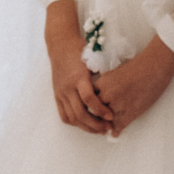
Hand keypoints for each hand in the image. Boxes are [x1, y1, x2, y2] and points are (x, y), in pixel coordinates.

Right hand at [44, 3, 111, 134]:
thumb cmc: (80, 50)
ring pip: (72, 117)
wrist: (60, 45)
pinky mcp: (57, 95)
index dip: (101, 110)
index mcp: (78, 78)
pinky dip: (74, 122)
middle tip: (107, 128)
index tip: (111, 116)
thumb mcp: (93, 60)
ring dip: (85, 127)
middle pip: (80, 113)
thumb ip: (102, 77)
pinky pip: (64, 115)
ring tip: (98, 129)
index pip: (89, 99)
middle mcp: (68, 87)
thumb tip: (116, 91)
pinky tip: (84, 124)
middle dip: (95, 124)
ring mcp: (61, 93)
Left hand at [95, 38, 173, 133]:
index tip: (92, 109)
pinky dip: (115, 131)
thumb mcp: (114, 73)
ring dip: (105, 125)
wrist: (154, 68)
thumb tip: (101, 97)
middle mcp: (107, 94)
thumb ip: (106, 85)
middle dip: (96, 116)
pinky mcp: (129, 113)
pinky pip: (117, 127)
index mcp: (102, 83)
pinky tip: (115, 132)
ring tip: (105, 129)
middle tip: (97, 121)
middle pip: (94, 110)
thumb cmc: (137, 67)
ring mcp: (118, 105)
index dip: (91, 104)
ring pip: (105, 121)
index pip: (89, 99)